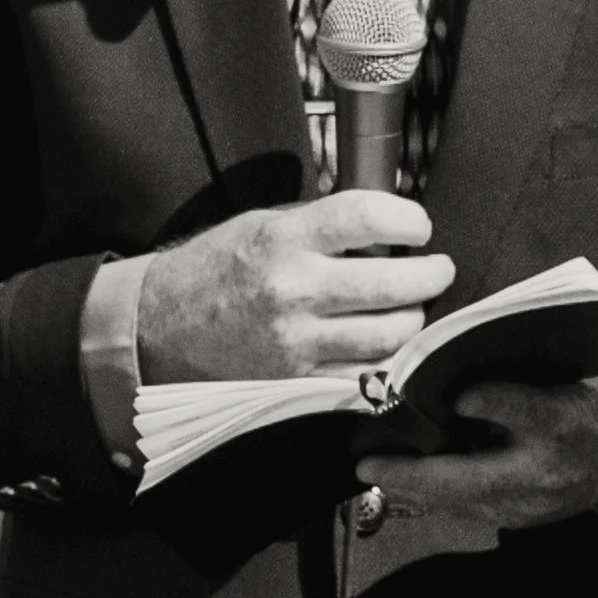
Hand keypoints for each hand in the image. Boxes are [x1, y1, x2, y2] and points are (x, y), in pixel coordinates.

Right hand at [137, 192, 455, 382]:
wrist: (159, 329)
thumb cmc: (213, 271)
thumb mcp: (260, 225)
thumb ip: (318, 226)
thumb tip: (382, 225)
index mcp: (282, 239)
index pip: (366, 218)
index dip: (408, 221)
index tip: (419, 227)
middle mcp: (292, 290)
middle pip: (391, 285)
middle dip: (430, 276)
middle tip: (438, 270)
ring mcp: (297, 341)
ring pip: (388, 335)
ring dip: (414, 319)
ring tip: (413, 307)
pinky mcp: (298, 379)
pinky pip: (364, 372)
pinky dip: (385, 357)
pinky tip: (386, 343)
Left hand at [356, 371, 597, 529]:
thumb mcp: (580, 368)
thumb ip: (529, 365)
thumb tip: (468, 355)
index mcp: (568, 421)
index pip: (526, 411)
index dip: (493, 401)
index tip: (459, 393)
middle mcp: (548, 470)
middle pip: (473, 478)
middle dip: (415, 475)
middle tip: (369, 464)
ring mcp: (535, 503)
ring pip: (461, 502)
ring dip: (415, 488)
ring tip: (377, 471)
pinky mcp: (523, 519)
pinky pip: (469, 509)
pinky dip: (435, 494)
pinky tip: (407, 481)